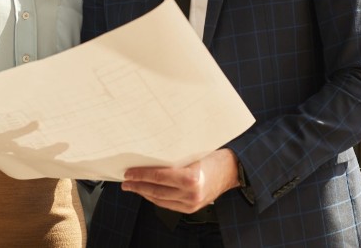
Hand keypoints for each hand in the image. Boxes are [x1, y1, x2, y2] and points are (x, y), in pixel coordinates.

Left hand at [120, 148, 239, 212]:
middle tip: (126, 181)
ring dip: (144, 193)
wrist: (234, 169)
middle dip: (138, 186)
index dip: (141, 175)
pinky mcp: (192, 208)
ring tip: (133, 187)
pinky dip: (156, 199)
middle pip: (156, 191)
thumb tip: (149, 157)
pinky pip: (168, 205)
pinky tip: (148, 193)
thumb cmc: (215, 156)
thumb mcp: (194, 152)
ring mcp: (191, 203)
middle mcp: (191, 193)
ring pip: (160, 200)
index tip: (129, 172)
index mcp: (191, 177)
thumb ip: (174, 157)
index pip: (158, 177)